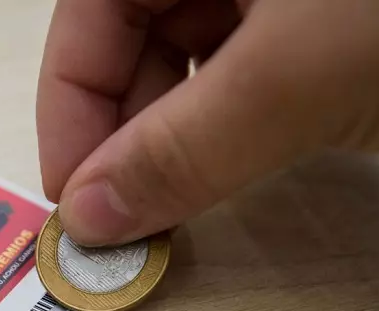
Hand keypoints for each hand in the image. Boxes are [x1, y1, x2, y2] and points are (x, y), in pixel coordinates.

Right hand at [37, 0, 378, 245]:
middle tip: (129, 222)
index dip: (69, 112)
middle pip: (130, 43)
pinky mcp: (309, 25)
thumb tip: (89, 218)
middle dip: (124, 135)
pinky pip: (236, 79)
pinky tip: (223, 166)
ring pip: (183, 67)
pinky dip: (222, 131)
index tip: (74, 205)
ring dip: (172, 140)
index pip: (86, 18)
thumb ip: (183, 149)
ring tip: (174, 203)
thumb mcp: (302, 75)